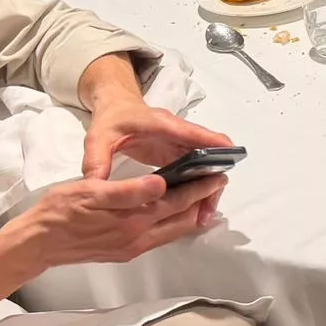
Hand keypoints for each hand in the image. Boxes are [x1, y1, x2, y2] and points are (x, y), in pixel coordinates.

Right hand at [14, 172, 228, 271]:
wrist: (38, 242)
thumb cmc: (60, 211)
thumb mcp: (92, 192)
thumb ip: (128, 191)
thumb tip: (161, 185)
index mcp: (132, 221)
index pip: (177, 202)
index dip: (199, 188)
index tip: (217, 174)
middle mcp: (138, 239)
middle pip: (181, 220)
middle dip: (202, 201)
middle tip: (218, 183)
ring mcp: (132, 247)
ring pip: (173, 231)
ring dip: (191, 214)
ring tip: (205, 197)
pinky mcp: (124, 251)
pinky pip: (159, 237)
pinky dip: (174, 224)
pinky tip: (176, 214)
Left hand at [83, 100, 235, 227]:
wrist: (116, 109)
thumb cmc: (111, 120)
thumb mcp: (98, 137)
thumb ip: (96, 159)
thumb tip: (95, 185)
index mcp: (162, 124)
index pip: (192, 133)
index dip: (212, 142)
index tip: (230, 154)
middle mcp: (178, 134)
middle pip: (208, 155)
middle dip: (213, 181)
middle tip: (208, 210)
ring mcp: (181, 146)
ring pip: (206, 167)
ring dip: (208, 189)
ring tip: (202, 217)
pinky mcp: (179, 156)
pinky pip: (197, 173)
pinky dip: (199, 191)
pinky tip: (194, 211)